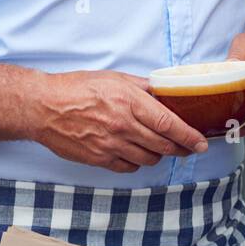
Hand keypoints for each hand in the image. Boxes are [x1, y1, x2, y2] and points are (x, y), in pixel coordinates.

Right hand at [22, 70, 207, 172]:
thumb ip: (142, 87)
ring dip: (159, 154)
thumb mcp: (114, 78)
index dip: (189, 136)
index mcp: (129, 102)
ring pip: (149, 158)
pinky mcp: (99, 159)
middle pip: (163, 145)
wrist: (43, 107)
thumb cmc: (77, 88)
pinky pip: (129, 167)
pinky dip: (138, 161)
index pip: (169, 123)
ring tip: (161, 147)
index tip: (201, 142)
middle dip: (181, 148)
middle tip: (189, 147)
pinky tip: (137, 152)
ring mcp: (111, 145)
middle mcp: (123, 126)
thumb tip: (164, 92)